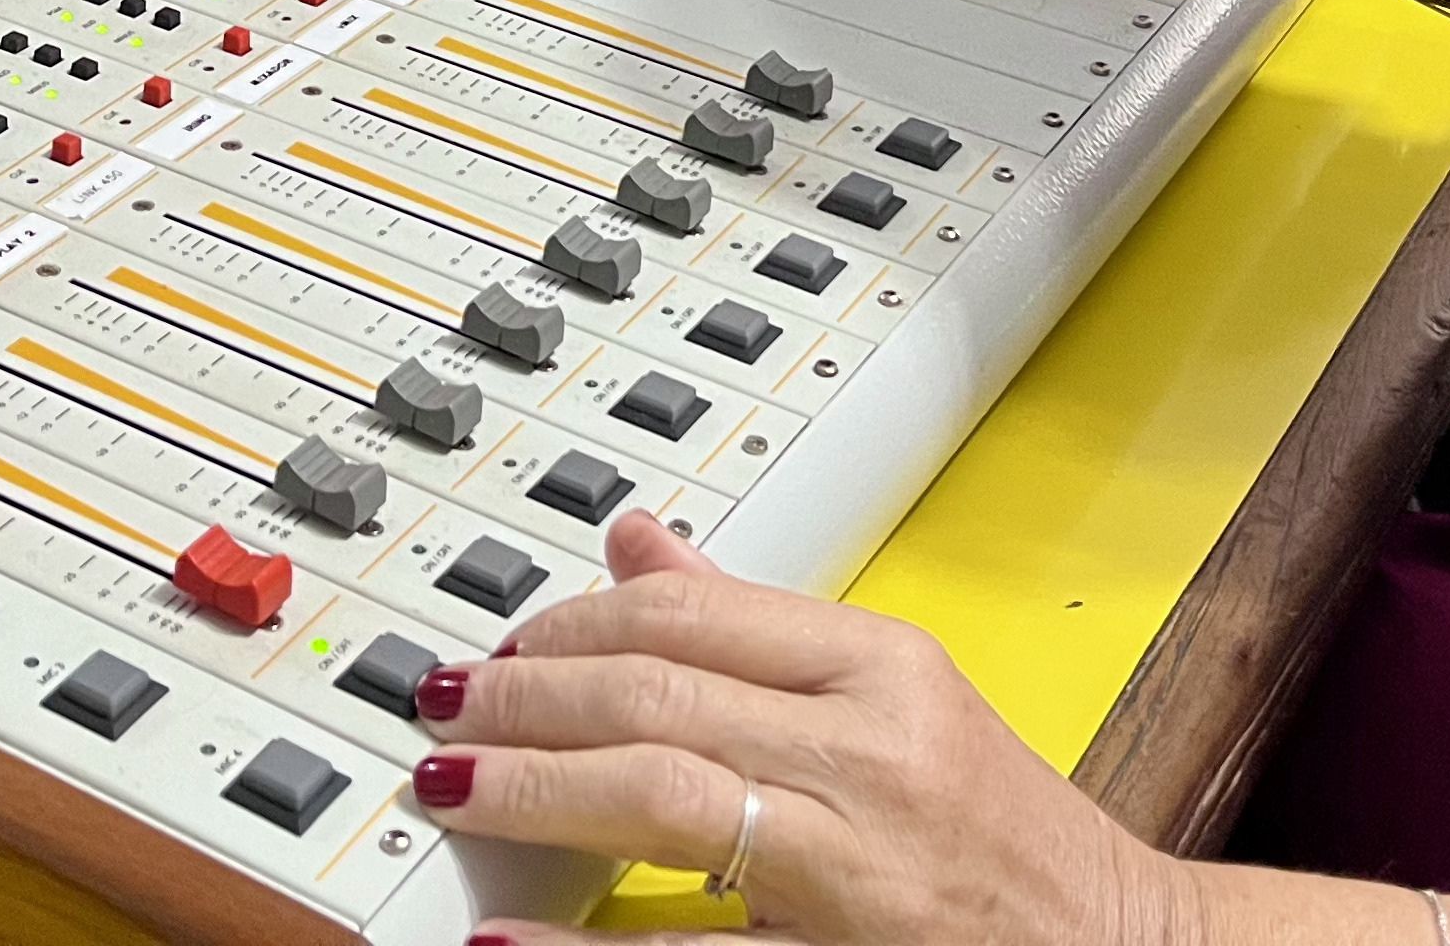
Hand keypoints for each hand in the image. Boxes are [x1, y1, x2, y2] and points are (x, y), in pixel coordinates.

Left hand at [411, 507, 1194, 945]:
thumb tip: (634, 543)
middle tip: (444, 704)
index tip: (500, 640)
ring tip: (452, 782)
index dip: (570, 622)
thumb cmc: (1006, 837)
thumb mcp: (893, 700)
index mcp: (885, 666)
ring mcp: (865, 862)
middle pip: (661, 695)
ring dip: (537, 785)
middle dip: (528, 695)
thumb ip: (753, 627)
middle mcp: (876, 751)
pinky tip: (512, 939)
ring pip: (669, 794)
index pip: (693, 614)